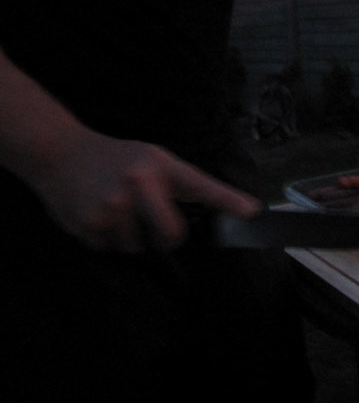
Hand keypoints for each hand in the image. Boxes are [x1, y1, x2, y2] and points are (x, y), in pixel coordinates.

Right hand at [32, 128, 260, 252]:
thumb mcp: (150, 158)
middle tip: (156, 224)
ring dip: (129, 235)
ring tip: (114, 207)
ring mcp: (113, 206)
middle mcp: (139, 183)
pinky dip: (106, 238)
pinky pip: (110, 249)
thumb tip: (206, 210)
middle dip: (167, 237)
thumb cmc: (115, 158)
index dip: (228, 200)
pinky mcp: (90, 225)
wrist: (62, 153)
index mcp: (159, 165)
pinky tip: (97, 214)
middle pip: (171, 235)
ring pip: (137, 247)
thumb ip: (175, 183)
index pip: (200, 185)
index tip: (251, 211)